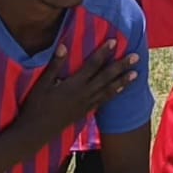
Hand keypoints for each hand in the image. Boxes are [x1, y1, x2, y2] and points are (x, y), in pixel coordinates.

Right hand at [18, 42, 138, 134]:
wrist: (36, 132)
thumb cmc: (36, 105)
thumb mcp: (42, 84)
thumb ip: (55, 65)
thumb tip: (63, 46)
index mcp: (73, 85)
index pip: (92, 65)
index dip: (103, 52)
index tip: (114, 41)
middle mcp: (84, 94)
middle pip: (106, 77)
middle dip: (121, 66)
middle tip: (136, 56)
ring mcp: (86, 104)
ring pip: (109, 90)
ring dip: (123, 81)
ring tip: (136, 74)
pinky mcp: (85, 112)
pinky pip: (104, 101)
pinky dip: (114, 94)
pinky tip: (121, 90)